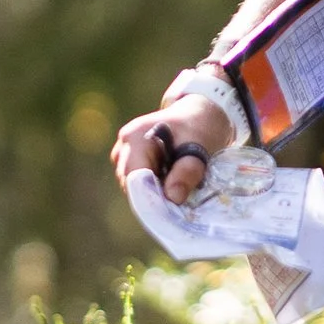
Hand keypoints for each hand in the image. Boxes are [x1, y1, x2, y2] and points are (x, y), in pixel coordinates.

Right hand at [112, 95, 231, 204]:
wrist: (198, 114)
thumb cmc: (199, 127)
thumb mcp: (200, 148)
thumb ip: (186, 172)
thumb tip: (172, 198)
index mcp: (136, 137)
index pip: (134, 177)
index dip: (150, 196)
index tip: (170, 209)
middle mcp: (124, 145)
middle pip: (131, 183)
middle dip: (152, 196)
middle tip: (178, 203)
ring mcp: (124, 153)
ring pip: (133, 186)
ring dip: (153, 192)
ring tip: (178, 189)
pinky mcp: (130, 161)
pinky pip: (137, 182)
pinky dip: (153, 188)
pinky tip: (171, 184)